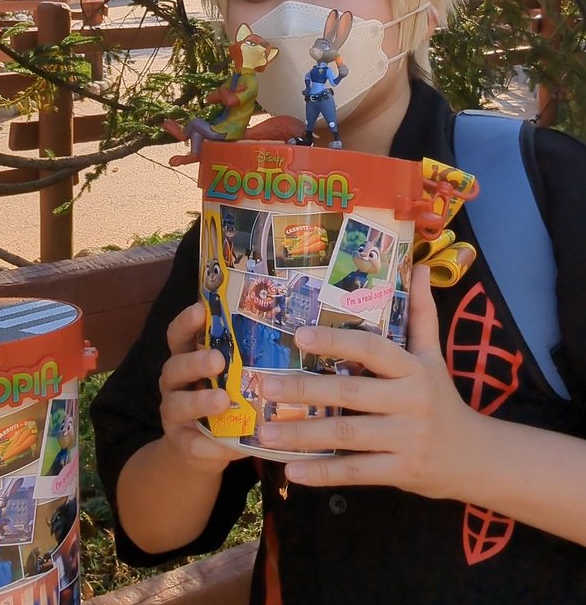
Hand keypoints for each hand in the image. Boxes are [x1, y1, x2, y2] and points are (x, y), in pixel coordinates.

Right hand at [158, 303, 246, 473]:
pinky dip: (211, 445)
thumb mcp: (226, 377)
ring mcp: (173, 414)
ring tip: (223, 401)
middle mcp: (174, 383)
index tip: (200, 310)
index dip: (186, 322)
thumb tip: (289, 335)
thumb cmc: (221, 401)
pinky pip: (194, 444)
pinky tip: (229, 446)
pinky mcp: (182, 444)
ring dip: (200, 401)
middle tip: (218, 359)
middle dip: (195, 362)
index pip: (178, 335)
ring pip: (179, 404)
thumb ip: (241, 359)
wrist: (197, 450)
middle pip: (175, 366)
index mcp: (184, 359)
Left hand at [256, 265, 479, 498]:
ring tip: (264, 432)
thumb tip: (423, 267)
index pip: (372, 350)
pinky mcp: (401, 473)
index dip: (337, 341)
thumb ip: (422, 314)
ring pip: (346, 436)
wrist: (476, 459)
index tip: (299, 335)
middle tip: (263, 386)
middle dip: (303, 390)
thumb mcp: (434, 357)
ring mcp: (406, 440)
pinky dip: (323, 472)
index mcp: (414, 370)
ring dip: (302, 435)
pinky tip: (291, 470)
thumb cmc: (442, 399)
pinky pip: (356, 472)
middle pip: (350, 393)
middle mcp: (410, 403)